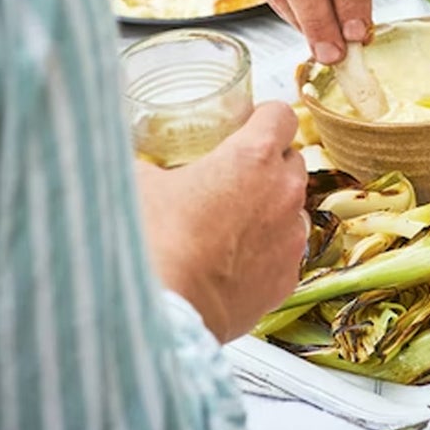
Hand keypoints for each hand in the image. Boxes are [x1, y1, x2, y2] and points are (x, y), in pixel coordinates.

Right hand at [135, 103, 307, 342]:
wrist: (161, 315)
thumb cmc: (151, 244)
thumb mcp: (138, 184)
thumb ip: (151, 164)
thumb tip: (141, 161)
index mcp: (253, 156)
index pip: (280, 115)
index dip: (263, 118)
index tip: (247, 126)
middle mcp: (283, 191)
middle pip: (290, 161)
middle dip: (266, 165)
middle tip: (231, 178)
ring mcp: (291, 236)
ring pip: (292, 208)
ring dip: (269, 209)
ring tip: (230, 225)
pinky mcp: (287, 277)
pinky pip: (284, 252)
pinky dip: (266, 252)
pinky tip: (232, 263)